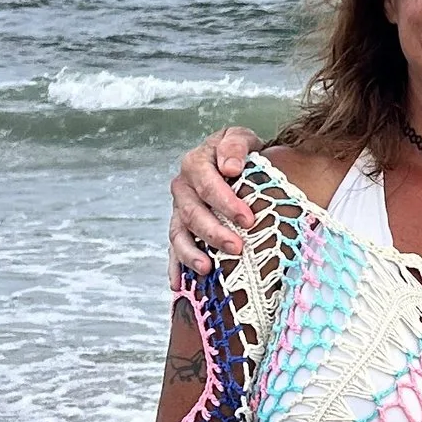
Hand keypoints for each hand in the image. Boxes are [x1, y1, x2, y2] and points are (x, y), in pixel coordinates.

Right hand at [169, 128, 256, 282]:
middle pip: (192, 212)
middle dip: (214, 232)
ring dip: (191, 252)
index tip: (248, 219)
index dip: (226, 202)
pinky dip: (175, 266)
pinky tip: (179, 284)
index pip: (207, 184)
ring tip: (207, 268)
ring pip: (178, 233)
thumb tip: (228, 167)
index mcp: (197, 163)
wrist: (236, 163)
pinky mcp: (181, 228)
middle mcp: (183, 187)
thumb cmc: (242, 153)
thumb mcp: (243, 137)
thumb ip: (236, 145)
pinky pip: (174, 248)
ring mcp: (179, 209)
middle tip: (237, 248)